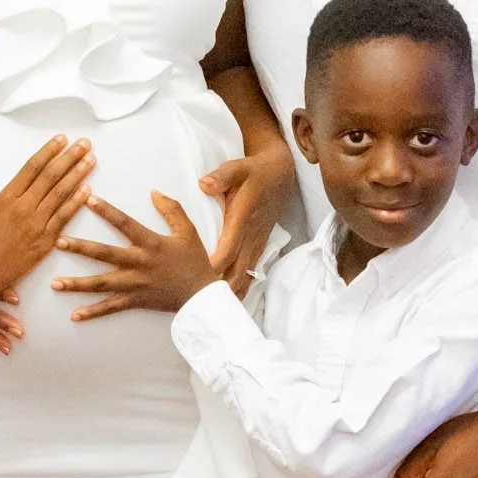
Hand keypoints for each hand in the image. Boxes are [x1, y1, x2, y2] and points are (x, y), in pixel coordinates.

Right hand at [0, 138, 97, 299]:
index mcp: (6, 198)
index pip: (33, 167)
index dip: (49, 151)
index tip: (62, 139)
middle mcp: (24, 208)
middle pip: (52, 176)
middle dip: (70, 157)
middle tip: (85, 143)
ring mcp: (36, 226)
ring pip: (61, 194)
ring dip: (78, 175)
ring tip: (90, 159)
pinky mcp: (44, 243)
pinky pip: (64, 219)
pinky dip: (76, 203)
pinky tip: (87, 190)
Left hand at [52, 190, 220, 319]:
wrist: (202, 297)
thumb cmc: (195, 261)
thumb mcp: (188, 231)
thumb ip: (172, 209)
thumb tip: (154, 192)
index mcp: (151, 243)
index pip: (125, 223)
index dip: (107, 211)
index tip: (88, 199)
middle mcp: (139, 264)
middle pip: (105, 255)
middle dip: (80, 248)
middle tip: (57, 242)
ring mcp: (135, 285)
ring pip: (101, 284)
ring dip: (77, 284)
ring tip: (54, 283)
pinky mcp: (135, 301)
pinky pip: (110, 308)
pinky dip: (92, 313)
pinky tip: (74, 315)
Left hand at [199, 131, 296, 292]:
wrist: (280, 174)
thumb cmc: (254, 171)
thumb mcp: (237, 168)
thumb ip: (221, 177)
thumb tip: (204, 184)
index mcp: (241, 220)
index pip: (227, 251)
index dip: (213, 268)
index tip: (197, 281)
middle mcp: (250, 237)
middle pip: (235, 271)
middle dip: (218, 289)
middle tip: (197, 304)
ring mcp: (256, 244)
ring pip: (244, 275)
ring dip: (229, 292)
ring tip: (211, 310)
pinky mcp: (258, 246)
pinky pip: (250, 272)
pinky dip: (240, 287)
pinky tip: (229, 300)